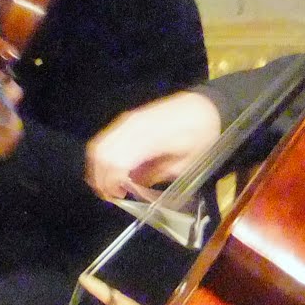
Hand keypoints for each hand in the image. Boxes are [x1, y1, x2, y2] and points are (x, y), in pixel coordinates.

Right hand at [86, 92, 221, 201]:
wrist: (206, 107)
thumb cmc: (201, 137)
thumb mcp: (187, 164)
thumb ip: (158, 176)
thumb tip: (135, 187)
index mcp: (149, 139)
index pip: (116, 162)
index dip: (112, 182)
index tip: (120, 196)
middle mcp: (133, 127)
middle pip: (102, 154)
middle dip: (102, 178)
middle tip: (113, 194)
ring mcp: (128, 120)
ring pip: (99, 145)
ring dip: (99, 167)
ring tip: (111, 184)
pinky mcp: (128, 119)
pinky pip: (105, 138)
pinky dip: (103, 156)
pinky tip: (114, 168)